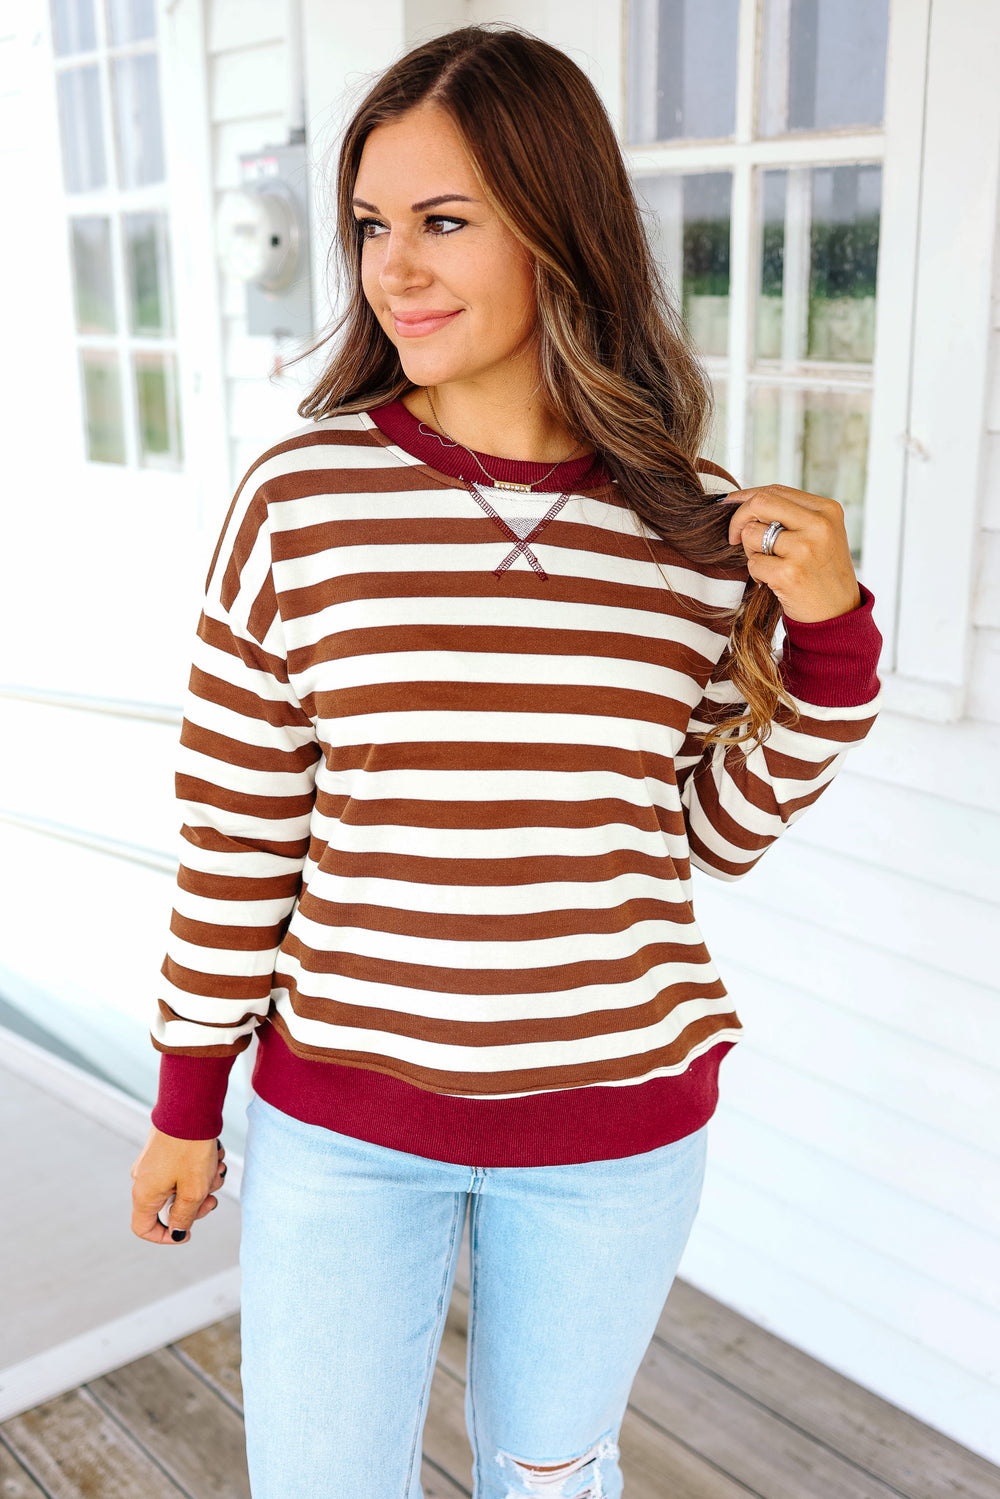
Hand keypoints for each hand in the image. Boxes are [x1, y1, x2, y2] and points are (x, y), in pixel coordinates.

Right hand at [131, 1127, 226, 1244]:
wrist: (190, 1107)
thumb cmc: (190, 1150)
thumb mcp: (193, 1191)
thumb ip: (184, 1217)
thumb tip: (178, 1232)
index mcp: (144, 1194)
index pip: (144, 1228)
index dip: (165, 1236)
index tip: (187, 1233)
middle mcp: (144, 1179)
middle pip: (168, 1207)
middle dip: (195, 1204)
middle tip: (213, 1197)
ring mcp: (153, 1163)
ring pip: (180, 1186)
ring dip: (203, 1182)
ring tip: (217, 1166)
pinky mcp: (164, 1150)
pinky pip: (182, 1168)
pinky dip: (200, 1167)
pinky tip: (215, 1154)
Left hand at [725, 484, 860, 623]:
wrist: (838, 614)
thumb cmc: (822, 572)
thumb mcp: (819, 535)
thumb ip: (790, 515)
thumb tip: (739, 500)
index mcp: (827, 510)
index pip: (775, 490)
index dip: (746, 497)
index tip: (729, 506)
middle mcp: (819, 525)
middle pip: (760, 503)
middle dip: (738, 518)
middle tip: (734, 537)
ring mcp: (805, 549)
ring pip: (751, 534)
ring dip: (751, 551)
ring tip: (770, 564)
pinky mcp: (790, 573)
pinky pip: (753, 563)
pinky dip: (757, 574)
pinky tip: (774, 581)